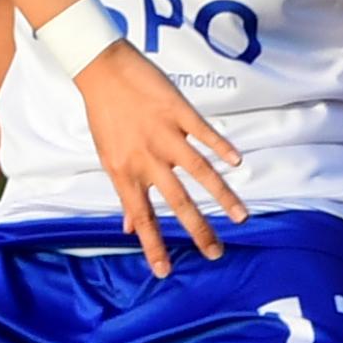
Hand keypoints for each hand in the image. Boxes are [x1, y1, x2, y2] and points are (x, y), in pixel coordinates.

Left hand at [72, 50, 243, 273]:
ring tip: (241, 217)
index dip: (152, 245)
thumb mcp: (107, 157)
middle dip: (198, 230)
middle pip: (177, 201)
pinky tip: (238, 162)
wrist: (102, 70)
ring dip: (222, 195)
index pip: (141, 216)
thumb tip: (126, 226)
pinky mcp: (178, 111)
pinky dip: (223, 147)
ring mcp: (165, 134)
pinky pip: (204, 133)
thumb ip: (123, 191)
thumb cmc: (105, 115)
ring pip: (200, 171)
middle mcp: (146, 158)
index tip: (165, 271)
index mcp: (125, 172)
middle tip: (216, 252)